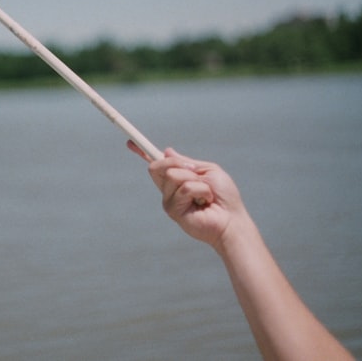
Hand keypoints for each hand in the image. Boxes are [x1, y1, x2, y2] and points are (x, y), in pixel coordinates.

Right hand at [128, 142, 245, 249]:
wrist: (232, 219)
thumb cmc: (225, 197)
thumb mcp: (208, 171)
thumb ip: (187, 162)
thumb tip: (166, 151)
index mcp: (176, 179)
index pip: (155, 164)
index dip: (142, 152)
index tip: (129, 142)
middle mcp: (169, 190)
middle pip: (156, 166)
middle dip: (177, 163)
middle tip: (195, 171)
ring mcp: (169, 200)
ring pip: (173, 175)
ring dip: (195, 180)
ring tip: (206, 193)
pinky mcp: (172, 210)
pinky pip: (184, 189)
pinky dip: (201, 190)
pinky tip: (206, 202)